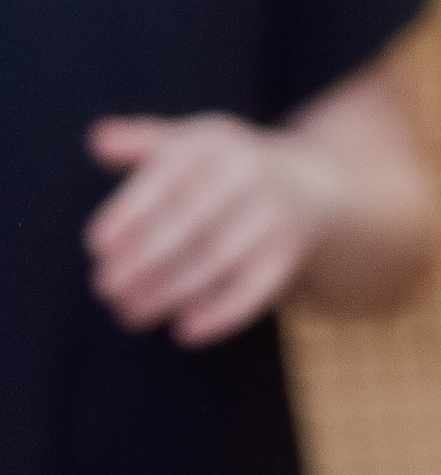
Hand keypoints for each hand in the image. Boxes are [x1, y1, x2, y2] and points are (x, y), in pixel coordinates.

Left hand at [86, 114, 333, 343]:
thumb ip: (141, 142)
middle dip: (144, 261)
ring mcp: (272, 219)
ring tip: (132, 313)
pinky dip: (221, 314)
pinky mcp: (289, 256)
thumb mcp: (190, 143)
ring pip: (218, 262)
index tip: (97, 246)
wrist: (310, 188)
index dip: (129, 215)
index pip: (165, 183)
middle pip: (190, 224)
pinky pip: (255, 290)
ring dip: (171, 293)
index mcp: (214, 147)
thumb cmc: (226, 167)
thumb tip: (99, 142)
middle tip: (106, 289)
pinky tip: (185, 333)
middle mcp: (248, 179)